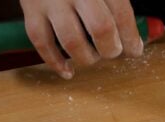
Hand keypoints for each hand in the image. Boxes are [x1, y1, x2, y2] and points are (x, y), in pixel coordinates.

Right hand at [20, 0, 143, 78]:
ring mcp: (51, 0)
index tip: (134, 50)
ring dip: (86, 58)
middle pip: (101, 29)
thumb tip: (134, 40)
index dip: (131, 39)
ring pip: (72, 41)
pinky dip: (55, 62)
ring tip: (91, 57)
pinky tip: (68, 71)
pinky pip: (41, 41)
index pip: (122, 14)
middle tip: (112, 51)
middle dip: (111, 49)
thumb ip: (117, 5)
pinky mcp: (30, 8)